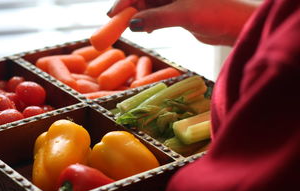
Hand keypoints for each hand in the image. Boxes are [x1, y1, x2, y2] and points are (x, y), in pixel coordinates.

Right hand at [108, 0, 259, 45]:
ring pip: (148, 6)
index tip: (112, 15)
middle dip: (129, 10)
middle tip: (116, 26)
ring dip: (138, 17)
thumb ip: (156, 18)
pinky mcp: (178, 10)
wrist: (236, 25)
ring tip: (128, 30)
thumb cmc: (215, 13)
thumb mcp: (183, 14)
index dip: (125, 0)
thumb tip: (131, 24)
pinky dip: (148, 22)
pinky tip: (144, 30)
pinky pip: (156, 14)